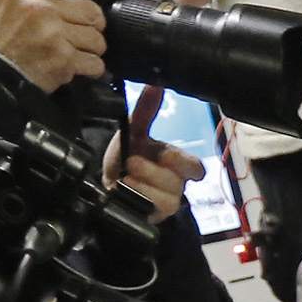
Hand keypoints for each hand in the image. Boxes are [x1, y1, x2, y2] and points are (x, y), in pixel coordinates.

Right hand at [0, 0, 107, 93]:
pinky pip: (94, 62)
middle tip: (84, 24)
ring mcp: (54, 35)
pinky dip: (91, 66)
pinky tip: (81, 66)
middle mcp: (40, 7)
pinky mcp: (63, 62)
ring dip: (92, 45)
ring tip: (81, 48)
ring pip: (96, 37)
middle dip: (91, 18)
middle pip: (90, 7)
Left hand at [106, 84, 200, 221]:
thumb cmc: (126, 160)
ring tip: (126, 176)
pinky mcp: (156, 218)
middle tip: (133, 161)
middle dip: (153, 169)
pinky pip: (156, 207)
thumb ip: (146, 110)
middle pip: (179, 180)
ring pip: (168, 194)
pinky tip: (126, 189)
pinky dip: (139, 194)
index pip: (196, 168)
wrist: (105, 187)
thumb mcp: (134, 131)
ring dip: (143, 181)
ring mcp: (167, 204)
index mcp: (176, 165)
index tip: (164, 155)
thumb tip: (154, 83)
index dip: (184, 162)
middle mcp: (176, 185)